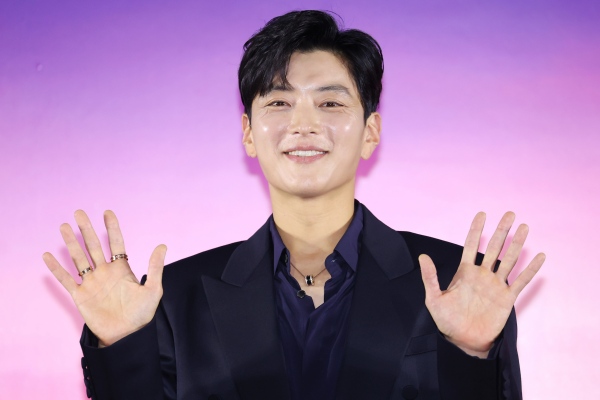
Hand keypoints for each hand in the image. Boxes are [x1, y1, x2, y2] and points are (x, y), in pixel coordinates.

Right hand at [43, 210, 165, 345]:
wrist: (127, 336)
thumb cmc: (141, 314)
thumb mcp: (153, 290)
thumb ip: (155, 268)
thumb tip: (162, 245)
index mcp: (122, 269)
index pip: (116, 243)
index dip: (111, 228)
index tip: (107, 212)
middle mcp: (105, 272)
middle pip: (93, 246)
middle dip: (86, 229)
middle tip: (79, 212)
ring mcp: (91, 283)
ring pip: (79, 258)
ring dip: (71, 243)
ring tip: (64, 227)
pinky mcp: (80, 296)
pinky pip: (66, 280)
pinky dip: (56, 269)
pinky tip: (47, 256)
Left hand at [419, 212, 544, 356]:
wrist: (463, 341)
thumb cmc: (447, 320)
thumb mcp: (434, 298)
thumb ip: (430, 277)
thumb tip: (423, 256)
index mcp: (464, 272)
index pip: (472, 245)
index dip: (477, 230)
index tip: (482, 214)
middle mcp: (482, 275)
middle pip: (494, 247)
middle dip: (502, 230)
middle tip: (510, 214)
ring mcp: (495, 285)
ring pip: (509, 260)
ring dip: (517, 244)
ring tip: (525, 228)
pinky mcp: (507, 298)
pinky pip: (521, 281)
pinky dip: (531, 269)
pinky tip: (540, 256)